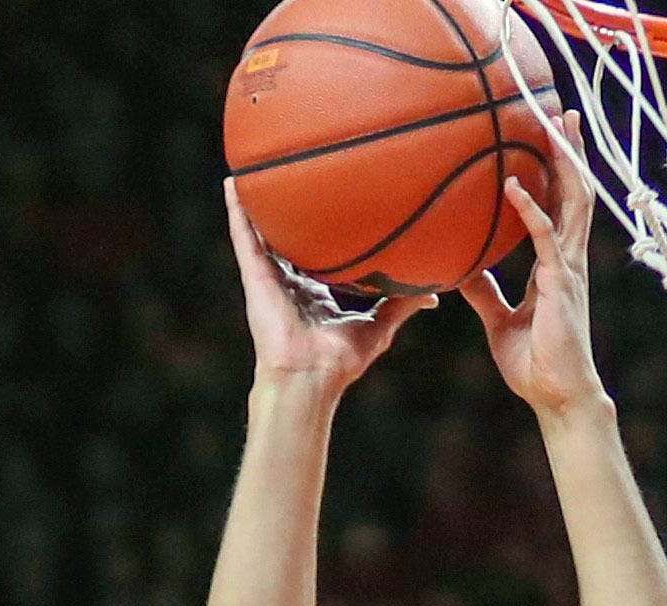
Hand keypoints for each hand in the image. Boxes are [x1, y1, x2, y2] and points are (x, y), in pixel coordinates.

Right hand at [226, 180, 430, 396]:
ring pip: (260, 232)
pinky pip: (244, 238)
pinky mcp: (255, 276)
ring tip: (251, 169)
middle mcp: (290, 281)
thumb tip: (434, 296)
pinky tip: (232, 184)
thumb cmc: (341, 359)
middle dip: (285, 211)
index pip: (315, 254)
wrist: (312, 374)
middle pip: (286, 238)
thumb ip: (402, 305)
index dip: (320, 231)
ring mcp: (269, 277)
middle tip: (288, 174)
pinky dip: (237, 211)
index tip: (328, 203)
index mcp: (314, 292)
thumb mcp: (379, 325)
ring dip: (254, 203)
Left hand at [454, 94, 608, 414]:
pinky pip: (546, 238)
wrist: (555, 396)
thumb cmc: (533, 363)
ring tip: (554, 127)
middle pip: (575, 192)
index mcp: (556, 264)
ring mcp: (568, 269)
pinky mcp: (560, 284)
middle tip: (562, 112)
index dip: (558, 171)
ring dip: (564, 163)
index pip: (561, 206)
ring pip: (573, 203)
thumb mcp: (498, 319)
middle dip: (571, 152)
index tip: (551, 137)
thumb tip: (462, 270)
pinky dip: (530, 210)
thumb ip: (484, 290)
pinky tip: (512, 187)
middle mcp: (568, 259)